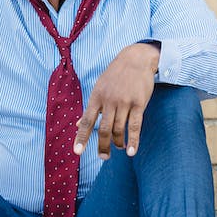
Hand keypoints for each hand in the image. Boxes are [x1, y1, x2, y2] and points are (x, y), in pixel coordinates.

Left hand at [73, 43, 160, 158]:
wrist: (136, 59)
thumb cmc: (116, 75)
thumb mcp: (99, 88)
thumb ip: (90, 108)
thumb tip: (77, 125)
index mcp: (96, 97)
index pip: (86, 121)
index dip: (81, 138)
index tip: (77, 152)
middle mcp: (109, 100)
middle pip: (103, 129)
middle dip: (103, 146)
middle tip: (103, 157)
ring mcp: (124, 102)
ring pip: (118, 129)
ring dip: (118, 143)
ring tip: (119, 148)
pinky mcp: (139, 103)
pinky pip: (135, 126)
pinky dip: (133, 140)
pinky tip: (131, 151)